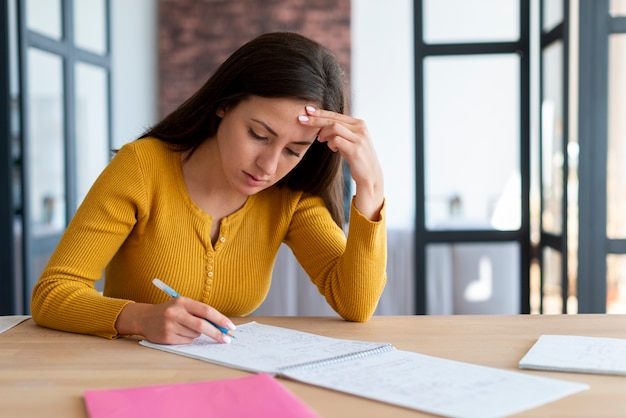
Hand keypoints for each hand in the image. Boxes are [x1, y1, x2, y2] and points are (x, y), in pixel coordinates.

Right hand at [116, 297, 235, 344]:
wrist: (145, 318)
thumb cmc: (171, 311)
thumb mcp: (184, 306)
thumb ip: (201, 313)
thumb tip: (222, 326)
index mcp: (182, 301)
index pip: (206, 310)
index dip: (220, 319)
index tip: (231, 327)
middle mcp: (175, 312)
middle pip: (202, 325)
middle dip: (216, 333)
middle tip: (227, 339)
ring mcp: (169, 325)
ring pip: (195, 334)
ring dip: (198, 334)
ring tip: (186, 327)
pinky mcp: (166, 337)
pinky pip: (187, 341)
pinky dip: (189, 339)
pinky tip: (179, 333)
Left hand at [298, 105, 383, 219]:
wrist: (370, 177)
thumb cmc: (357, 159)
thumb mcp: (349, 142)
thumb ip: (340, 132)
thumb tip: (321, 126)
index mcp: (359, 124)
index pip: (336, 115)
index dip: (321, 112)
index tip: (307, 111)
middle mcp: (360, 128)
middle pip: (333, 119)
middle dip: (316, 119)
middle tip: (301, 119)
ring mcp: (359, 138)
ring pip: (334, 127)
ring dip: (323, 132)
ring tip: (319, 139)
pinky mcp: (355, 149)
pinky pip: (336, 140)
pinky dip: (330, 143)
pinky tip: (332, 148)